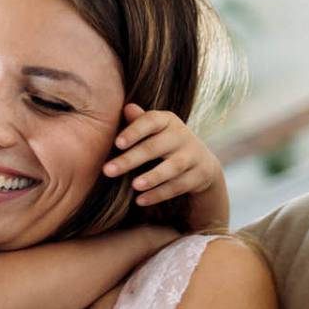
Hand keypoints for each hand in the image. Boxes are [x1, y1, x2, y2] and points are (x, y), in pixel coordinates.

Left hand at [103, 105, 222, 207]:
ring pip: (172, 167)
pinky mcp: (199, 175)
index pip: (150, 122)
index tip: (117, 144)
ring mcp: (193, 155)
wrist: (200, 162)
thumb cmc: (164, 142)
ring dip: (152, 177)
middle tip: (107, 171)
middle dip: (130, 160)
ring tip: (134, 186)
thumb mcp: (153, 130)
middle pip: (154, 147)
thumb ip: (138, 122)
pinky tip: (141, 200)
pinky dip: (159, 194)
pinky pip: (178, 186)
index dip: (134, 131)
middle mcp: (182, 135)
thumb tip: (126, 108)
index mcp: (167, 120)